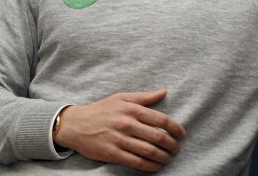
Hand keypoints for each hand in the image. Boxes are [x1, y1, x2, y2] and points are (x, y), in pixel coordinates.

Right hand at [53, 89, 185, 171]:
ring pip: (149, 151)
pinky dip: (150, 166)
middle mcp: (127, 124)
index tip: (182, 134)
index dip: (176, 129)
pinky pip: (136, 162)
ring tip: (169, 158)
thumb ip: (144, 97)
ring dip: (164, 157)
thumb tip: (164, 92)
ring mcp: (120, 139)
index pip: (161, 120)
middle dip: (172, 145)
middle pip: (158, 137)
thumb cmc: (101, 110)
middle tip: (177, 149)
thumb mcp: (121, 98)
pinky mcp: (112, 154)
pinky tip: (156, 166)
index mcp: (132, 109)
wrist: (75, 124)